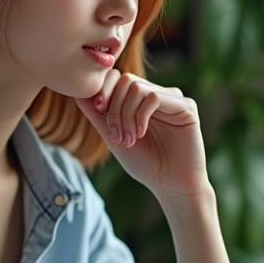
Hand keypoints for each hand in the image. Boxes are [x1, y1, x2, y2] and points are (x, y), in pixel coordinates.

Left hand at [74, 70, 208, 199]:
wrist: (170, 185)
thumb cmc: (144, 164)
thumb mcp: (113, 136)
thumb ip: (97, 114)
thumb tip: (77, 92)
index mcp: (140, 100)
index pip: (117, 77)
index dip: (103, 89)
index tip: (98, 109)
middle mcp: (156, 95)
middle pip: (125, 80)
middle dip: (114, 107)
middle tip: (116, 135)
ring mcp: (172, 99)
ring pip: (137, 87)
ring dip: (126, 114)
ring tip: (129, 139)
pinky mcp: (186, 106)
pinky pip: (154, 97)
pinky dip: (141, 115)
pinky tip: (141, 134)